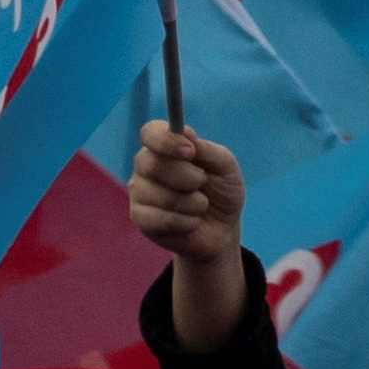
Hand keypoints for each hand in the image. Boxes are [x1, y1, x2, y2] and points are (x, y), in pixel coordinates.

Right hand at [132, 121, 250, 348]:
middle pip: (148, 160)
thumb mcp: (228, 170)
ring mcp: (140, 195)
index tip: (189, 152)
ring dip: (183, 202)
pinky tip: (190, 225)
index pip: (151, 131)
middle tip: (202, 186)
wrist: (223, 237)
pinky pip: (150, 218)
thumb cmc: (226, 197)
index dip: (164, 139)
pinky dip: (176, 222)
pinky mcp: (141, 221)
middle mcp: (148, 168)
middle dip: (182, 175)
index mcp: (169, 149)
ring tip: (200, 209)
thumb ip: (209, 152)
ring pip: (148, 191)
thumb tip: (186, 137)